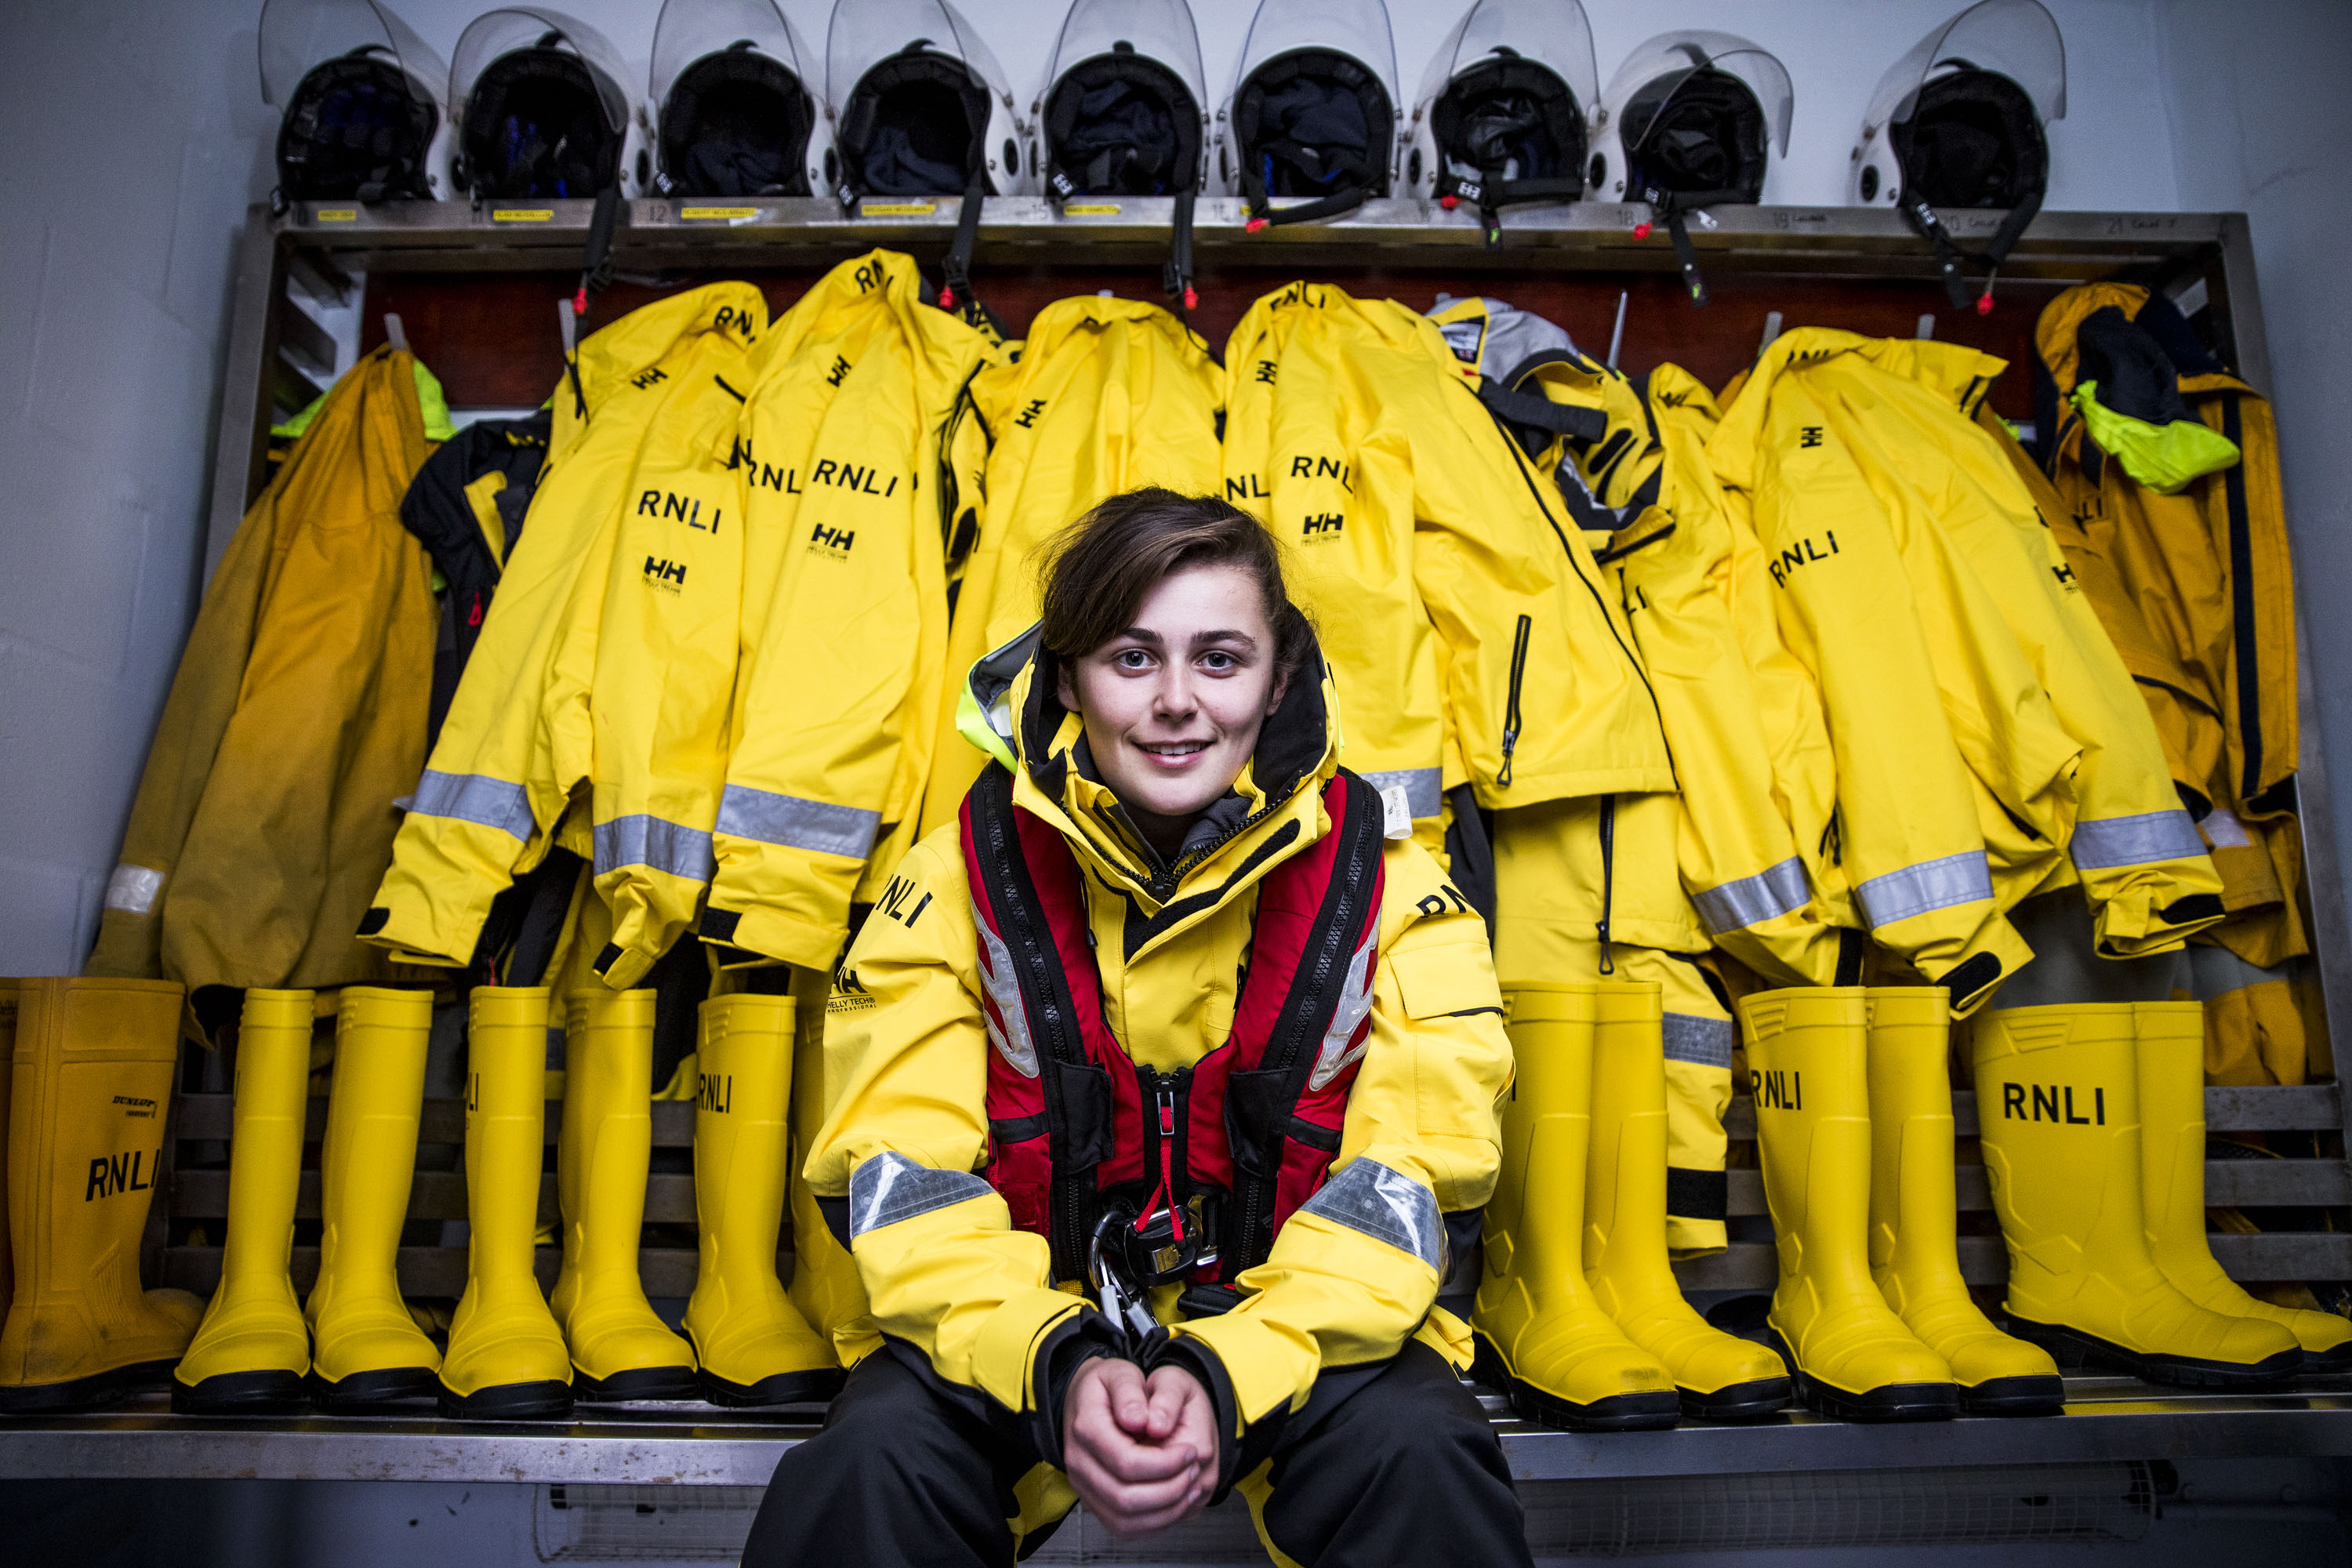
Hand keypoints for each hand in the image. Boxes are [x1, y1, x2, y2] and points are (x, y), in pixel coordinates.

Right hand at [1060, 1356, 1218, 1537]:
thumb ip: (1131, 1391)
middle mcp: (1079, 1463)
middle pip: (1125, 1498)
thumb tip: (1140, 1420)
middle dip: (1170, 1490)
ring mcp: (1084, 1487)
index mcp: (1086, 1428)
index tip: (1190, 1450)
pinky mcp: (1094, 1504)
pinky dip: (1155, 1522)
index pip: (1126, 1462)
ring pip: (1124, 1521)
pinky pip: (1124, 1528)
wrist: (1088, 1402)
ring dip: (1165, 1510)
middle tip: (1194, 1469)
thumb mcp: (1121, 1373)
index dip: (1166, 1463)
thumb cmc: (1108, 1387)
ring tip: (1190, 1486)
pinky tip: (1176, 1502)